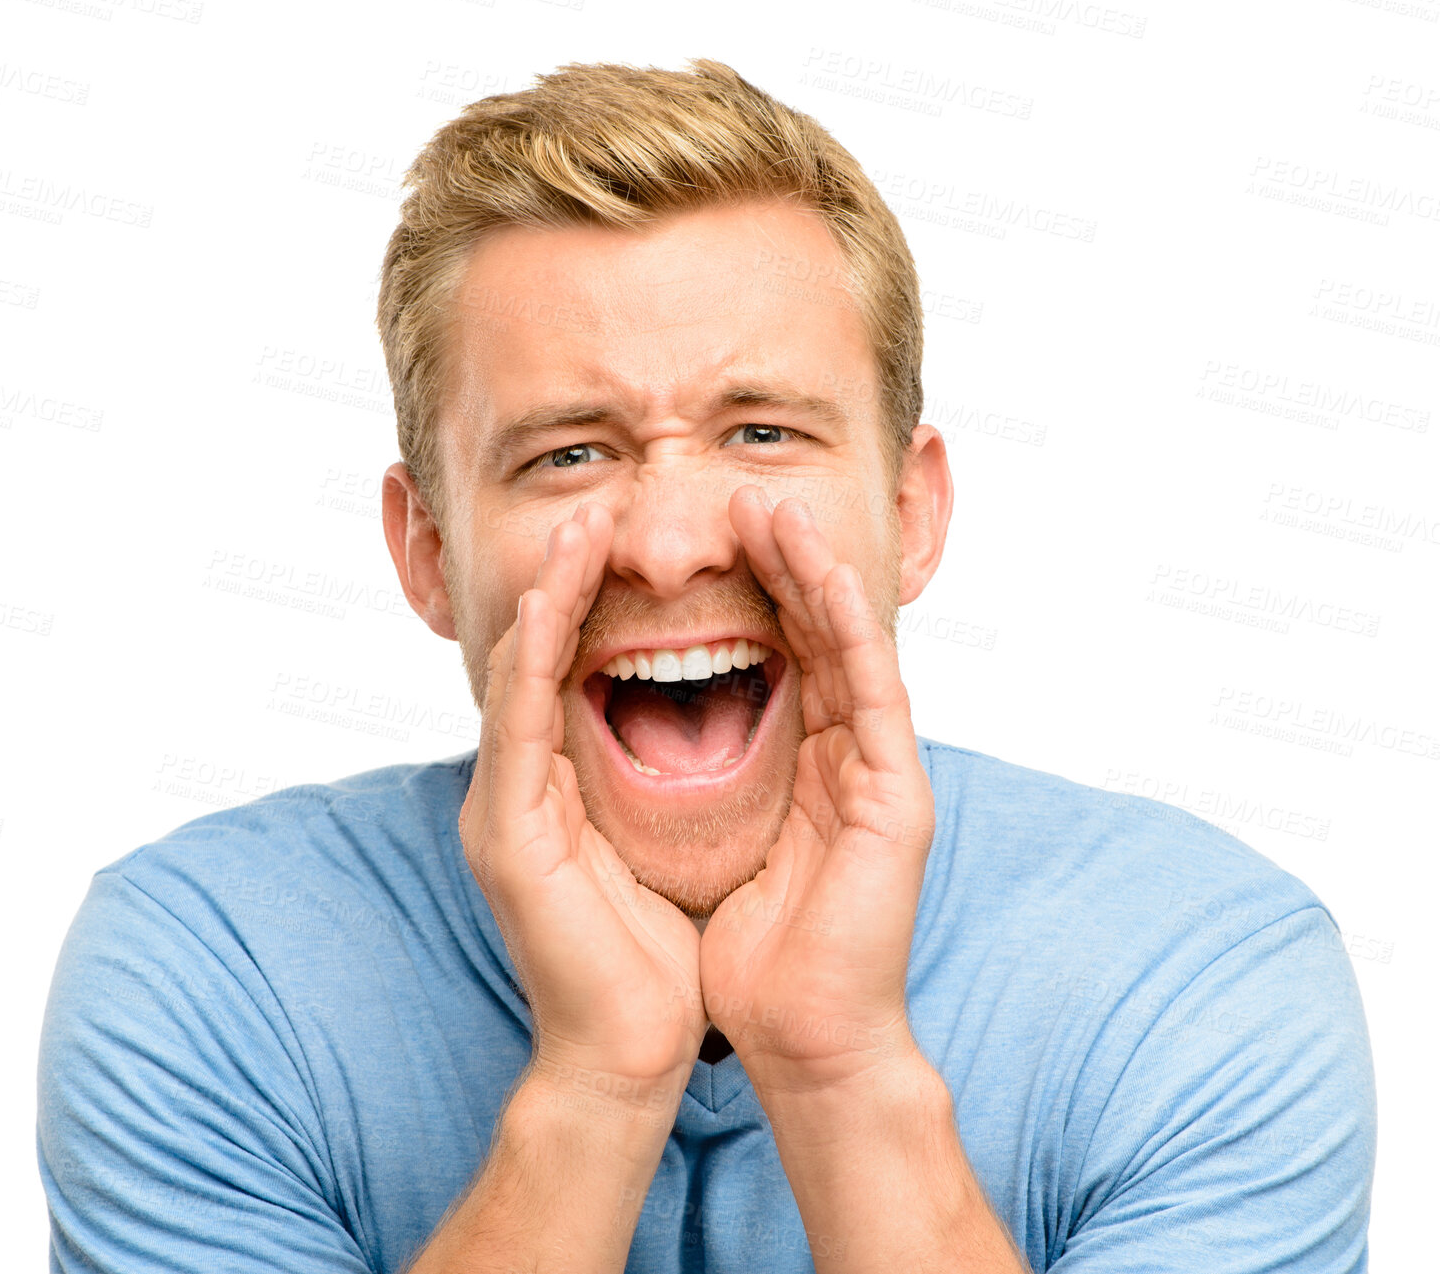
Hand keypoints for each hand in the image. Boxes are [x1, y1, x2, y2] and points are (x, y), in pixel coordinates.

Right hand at [459, 503, 705, 1104]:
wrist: (629, 1052)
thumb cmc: (653, 957)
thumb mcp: (653, 846)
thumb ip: (643, 786)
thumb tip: (679, 729)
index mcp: (553, 791)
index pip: (567, 673)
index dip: (591, 606)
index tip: (628, 546)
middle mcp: (518, 790)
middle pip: (535, 660)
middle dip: (565, 583)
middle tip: (597, 513)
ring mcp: (503, 811)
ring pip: (517, 678)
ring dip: (547, 600)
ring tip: (577, 533)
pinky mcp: (507, 837)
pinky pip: (517, 727)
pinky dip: (530, 661)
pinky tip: (548, 606)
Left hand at [700, 489, 935, 1098]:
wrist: (799, 1039)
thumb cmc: (748, 956)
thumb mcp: (705, 843)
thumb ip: (696, 779)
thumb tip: (635, 730)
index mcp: (801, 764)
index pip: (771, 654)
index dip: (741, 591)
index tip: (698, 537)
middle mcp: (845, 755)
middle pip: (810, 634)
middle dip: (777, 561)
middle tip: (739, 495)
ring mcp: (877, 771)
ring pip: (845, 645)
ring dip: (813, 572)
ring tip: (775, 508)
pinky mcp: (898, 794)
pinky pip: (874, 691)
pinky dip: (849, 626)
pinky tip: (821, 573)